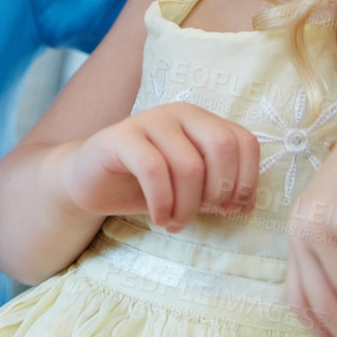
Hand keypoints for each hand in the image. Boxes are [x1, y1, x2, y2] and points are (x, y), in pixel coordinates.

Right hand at [57, 102, 261, 230]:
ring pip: (189, 165)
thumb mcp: (192, 190)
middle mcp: (179, 112)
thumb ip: (220, 192)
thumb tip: (244, 204)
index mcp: (202, 120)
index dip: (246, 181)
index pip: (244, 142)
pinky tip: (159, 218)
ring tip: (175, 223)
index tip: (229, 210)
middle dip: (218, 191)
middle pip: (222, 147)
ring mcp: (149, 120)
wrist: (91, 182)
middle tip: (201, 215)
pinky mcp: (120, 136)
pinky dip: (162, 202)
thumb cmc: (147, 186)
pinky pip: (153, 170)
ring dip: (187, 207)